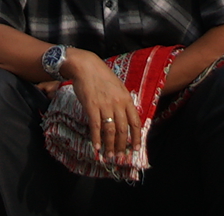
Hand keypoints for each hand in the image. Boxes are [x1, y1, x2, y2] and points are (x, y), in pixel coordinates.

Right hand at [64, 49, 140, 164]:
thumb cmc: (102, 76)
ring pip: (110, 131)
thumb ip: (123, 102)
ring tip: (108, 156)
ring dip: (109, 146)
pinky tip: (96, 148)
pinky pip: (96, 126)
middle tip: (119, 156)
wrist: (86, 66)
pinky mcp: (91, 106)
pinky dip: (96, 139)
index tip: (135, 149)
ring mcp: (105, 105)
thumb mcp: (118, 87)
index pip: (135, 122)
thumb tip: (126, 117)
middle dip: (122, 146)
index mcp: (126, 99)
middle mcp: (117, 104)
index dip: (136, 137)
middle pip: (123, 130)